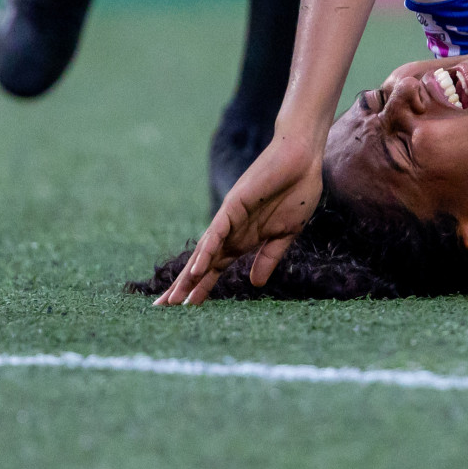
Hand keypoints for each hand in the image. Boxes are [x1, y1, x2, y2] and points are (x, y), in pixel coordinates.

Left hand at [154, 134, 324, 305]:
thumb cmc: (298, 191)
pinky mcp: (234, 205)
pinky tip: (196, 270)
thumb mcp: (286, 234)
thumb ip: (268, 257)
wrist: (304, 159)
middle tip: (163, 308)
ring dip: (189, 275)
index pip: (216, 268)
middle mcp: (232, 231)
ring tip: (174, 298)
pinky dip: (207, 251)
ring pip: (204, 251)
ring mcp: (230, 218)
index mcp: (245, 239)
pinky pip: (217, 232)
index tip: (188, 308)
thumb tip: (254, 284)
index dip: (202, 287)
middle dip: (184, 286)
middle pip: (202, 263)